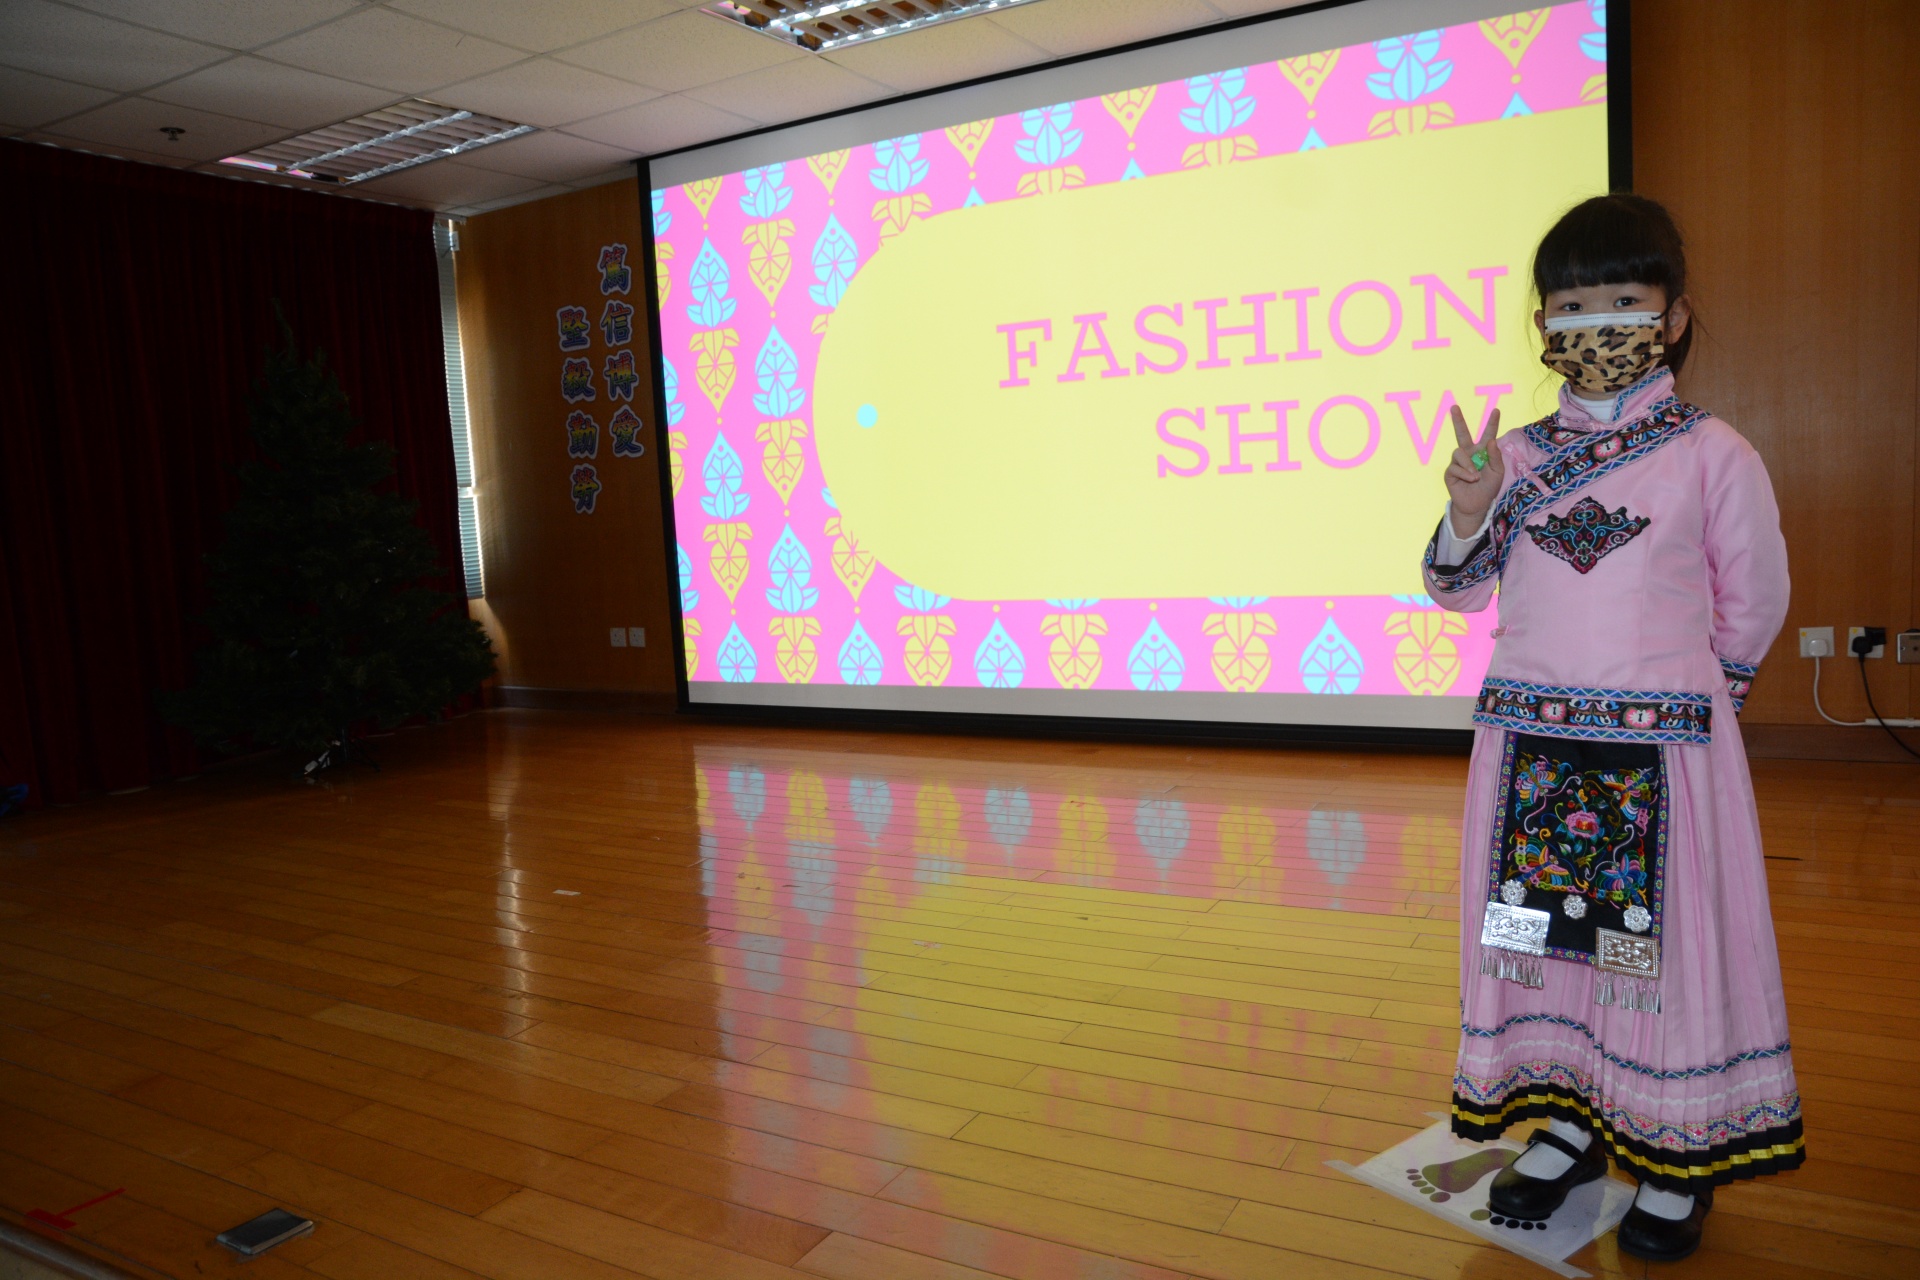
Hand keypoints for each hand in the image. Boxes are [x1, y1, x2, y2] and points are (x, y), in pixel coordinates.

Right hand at [1444, 404, 1502, 535]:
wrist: (1477, 505)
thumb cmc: (1488, 488)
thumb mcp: (1498, 472)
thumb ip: (1495, 457)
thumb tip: (1490, 441)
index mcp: (1483, 452)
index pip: (1487, 435)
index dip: (1492, 423)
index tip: (1496, 410)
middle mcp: (1469, 454)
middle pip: (1462, 434)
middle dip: (1458, 420)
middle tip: (1454, 407)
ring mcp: (1458, 462)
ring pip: (1459, 452)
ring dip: (1469, 465)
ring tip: (1476, 476)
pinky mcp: (1450, 472)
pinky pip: (1455, 467)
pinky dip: (1465, 473)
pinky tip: (1470, 480)